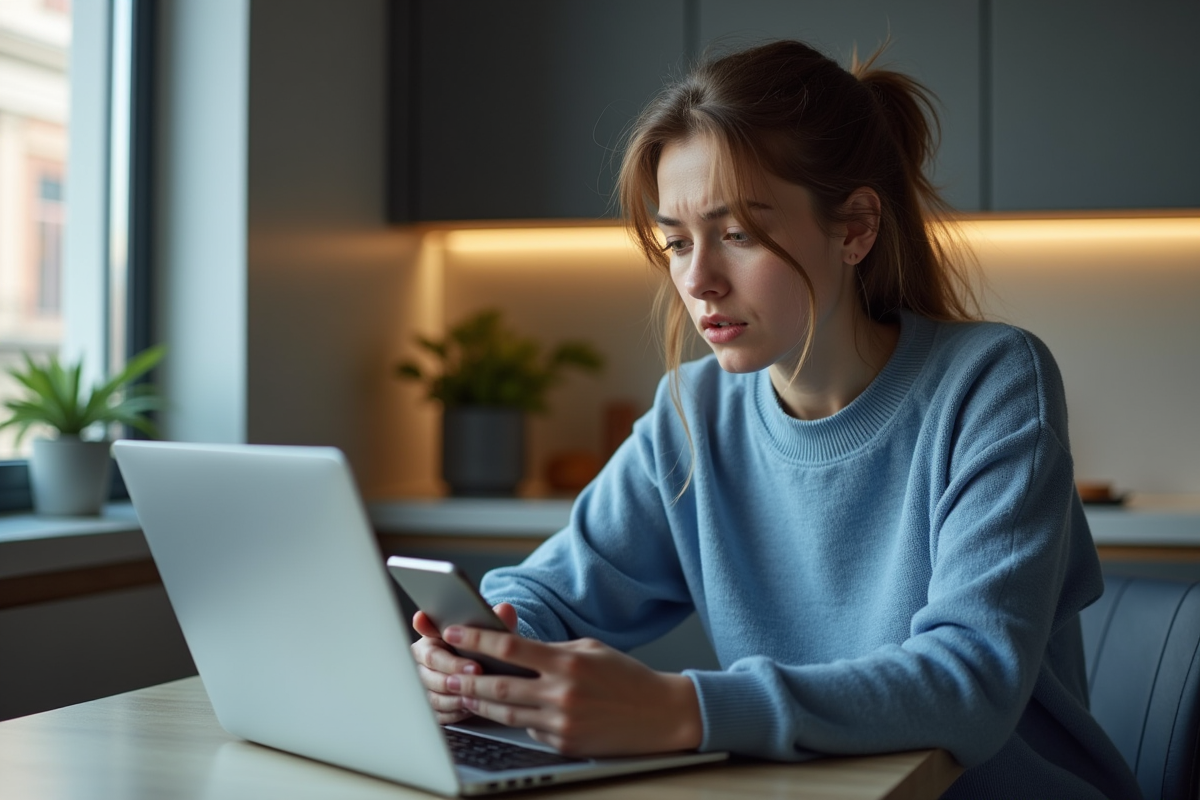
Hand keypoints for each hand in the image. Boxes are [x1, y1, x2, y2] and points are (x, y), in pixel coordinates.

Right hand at [410, 602, 519, 724]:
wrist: (485, 669)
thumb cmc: (484, 649)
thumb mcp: (492, 633)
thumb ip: (496, 621)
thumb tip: (505, 610)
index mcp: (433, 636)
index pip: (426, 630)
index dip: (430, 629)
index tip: (446, 631)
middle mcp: (424, 660)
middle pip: (431, 667)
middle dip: (454, 669)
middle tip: (476, 670)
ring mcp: (425, 683)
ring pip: (433, 692)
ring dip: (455, 694)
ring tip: (476, 692)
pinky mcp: (431, 703)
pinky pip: (438, 711)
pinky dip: (455, 710)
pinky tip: (471, 706)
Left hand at [439, 624, 702, 757]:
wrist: (660, 714)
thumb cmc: (624, 676)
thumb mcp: (589, 650)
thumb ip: (551, 650)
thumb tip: (514, 651)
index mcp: (566, 662)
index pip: (510, 648)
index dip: (476, 641)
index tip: (453, 633)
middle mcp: (562, 693)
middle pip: (499, 687)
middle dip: (467, 680)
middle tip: (447, 673)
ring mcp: (562, 721)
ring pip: (507, 714)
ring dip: (481, 705)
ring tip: (465, 695)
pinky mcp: (565, 743)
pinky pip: (529, 731)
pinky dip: (518, 721)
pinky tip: (511, 713)